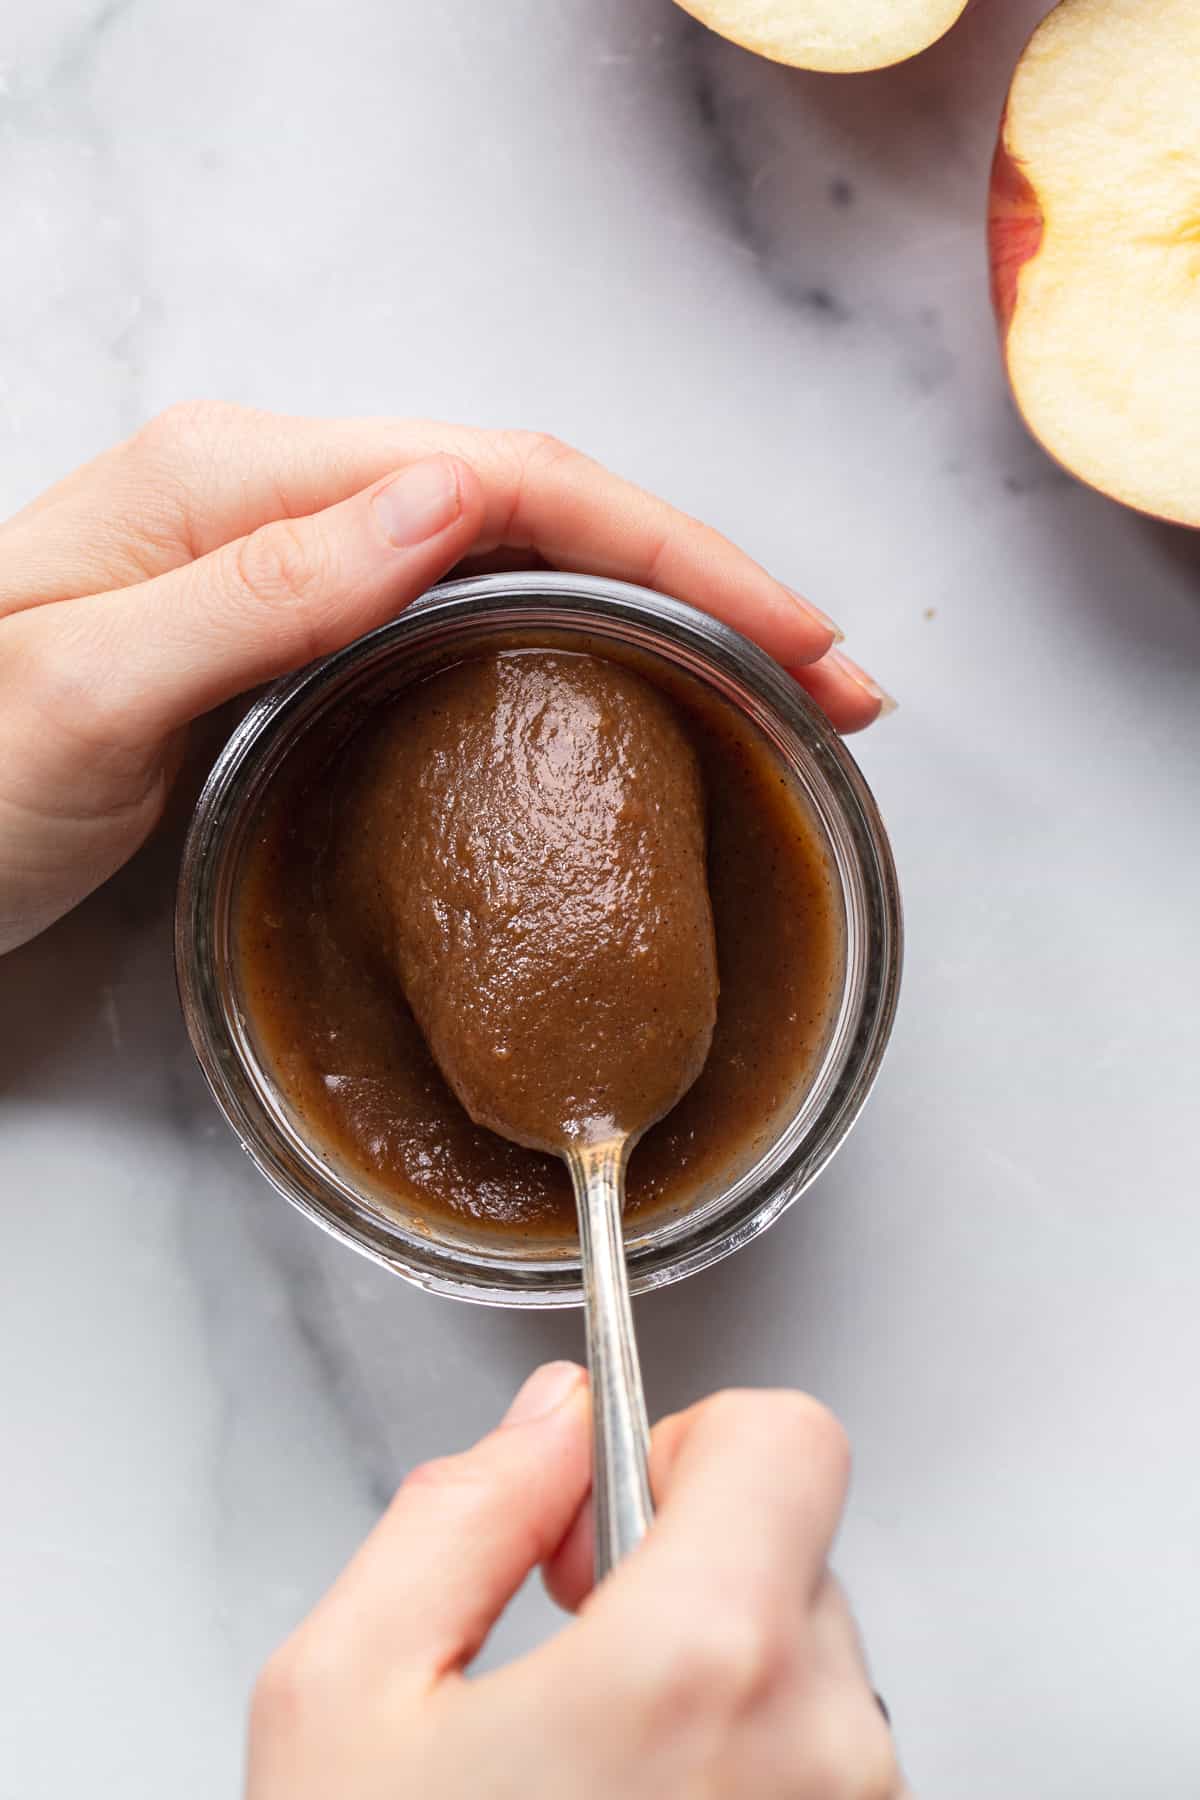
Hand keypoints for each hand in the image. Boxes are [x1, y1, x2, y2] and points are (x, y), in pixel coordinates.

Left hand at [0, 403, 890, 953]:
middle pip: (540, 500)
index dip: (672, 550)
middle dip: (704, 576)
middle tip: (827, 677)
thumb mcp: (86, 687)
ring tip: (769, 682)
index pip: (506, 479)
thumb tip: (451, 500)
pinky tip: (628, 683)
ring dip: (661, 604)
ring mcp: (289, 562)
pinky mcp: (292, 632)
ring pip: (520, 548)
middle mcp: (280, 498)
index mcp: (242, 481)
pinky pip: (468, 608)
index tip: (791, 639)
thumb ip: (264, 592)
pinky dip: (576, 637)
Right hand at [247, 1365, 904, 1798]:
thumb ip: (458, 1512)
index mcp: (700, 1665)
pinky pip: (823, 1771)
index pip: (789, 1436)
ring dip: (716, 1686)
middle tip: (580, 1662)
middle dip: (686, 1574)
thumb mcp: (346, 1696)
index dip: (684, 1441)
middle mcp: (822, 1754)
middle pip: (794, 1550)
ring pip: (810, 1669)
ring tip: (601, 1780)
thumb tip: (543, 1426)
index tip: (610, 1516)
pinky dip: (745, 1770)